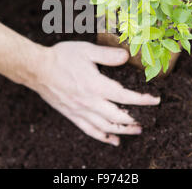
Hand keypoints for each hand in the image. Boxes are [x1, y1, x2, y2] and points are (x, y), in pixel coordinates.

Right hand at [30, 41, 160, 145]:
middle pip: (118, 117)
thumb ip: (107, 55)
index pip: (125, 96)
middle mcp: (90, 102)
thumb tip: (126, 56)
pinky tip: (112, 140)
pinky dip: (103, 137)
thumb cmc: (61, 57)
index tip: (155, 100)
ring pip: (106, 127)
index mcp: (96, 85)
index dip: (143, 100)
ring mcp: (80, 111)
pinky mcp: (72, 115)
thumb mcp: (86, 50)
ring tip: (136, 131)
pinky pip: (89, 130)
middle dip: (135, 120)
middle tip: (147, 120)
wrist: (37, 69)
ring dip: (123, 131)